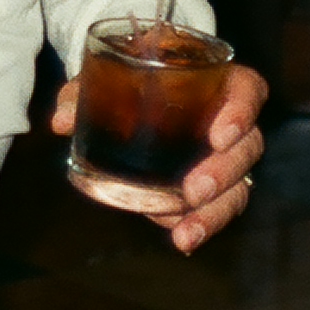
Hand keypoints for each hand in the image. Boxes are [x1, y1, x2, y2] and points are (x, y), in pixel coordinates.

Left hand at [50, 63, 267, 252]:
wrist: (139, 85)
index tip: (219, 135)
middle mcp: (230, 120)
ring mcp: (224, 155)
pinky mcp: (213, 184)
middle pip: (248, 147)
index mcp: (217, 80)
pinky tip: (181, 239)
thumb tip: (61, 121)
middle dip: (223, 173)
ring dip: (215, 211)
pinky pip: (218, 206)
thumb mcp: (109, 71)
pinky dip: (201, 224)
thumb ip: (85, 90)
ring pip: (240, 185)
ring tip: (185, 231)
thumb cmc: (134, 72)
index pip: (248, 90)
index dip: (242, 111)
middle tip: (193, 190)